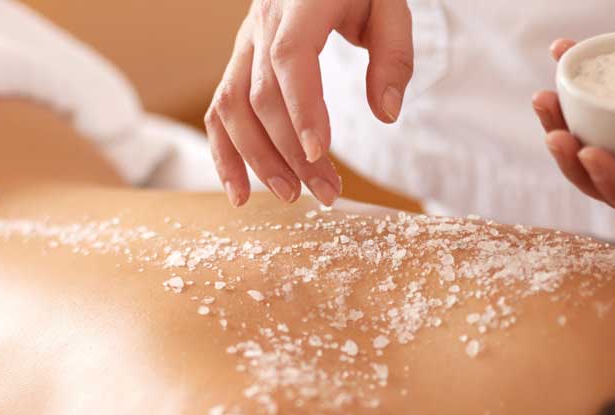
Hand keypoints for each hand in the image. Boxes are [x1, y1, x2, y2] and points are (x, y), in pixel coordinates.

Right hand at [206, 0, 414, 207]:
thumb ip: (394, 56)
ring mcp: (245, 41)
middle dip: (292, 152)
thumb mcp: (390, 6)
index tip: (320, 153)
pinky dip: (225, 152)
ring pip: (232, 106)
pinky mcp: (240, 59)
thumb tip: (387, 113)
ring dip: (256, 158)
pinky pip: (220, 108)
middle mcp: (263, 22)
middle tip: (326, 192)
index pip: (291, 57)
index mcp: (301, 3)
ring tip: (290, 195)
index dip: (301, 108)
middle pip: (263, 95)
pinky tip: (240, 191)